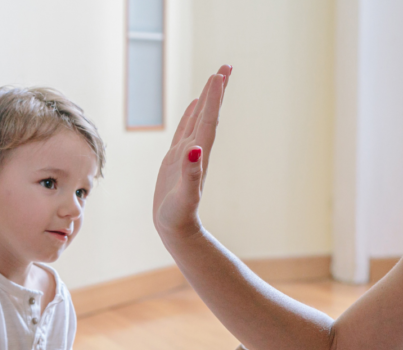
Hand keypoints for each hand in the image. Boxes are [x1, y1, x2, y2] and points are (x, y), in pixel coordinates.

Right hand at [153, 65, 232, 240]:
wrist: (177, 230)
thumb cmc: (179, 216)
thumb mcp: (185, 196)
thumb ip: (191, 174)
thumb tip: (195, 150)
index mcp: (199, 155)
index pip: (208, 120)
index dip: (214, 98)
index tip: (220, 74)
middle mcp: (196, 150)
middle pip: (209, 115)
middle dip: (217, 91)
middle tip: (226, 66)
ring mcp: (187, 153)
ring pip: (199, 119)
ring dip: (207, 99)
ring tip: (214, 79)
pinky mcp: (176, 159)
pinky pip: (185, 130)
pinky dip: (191, 115)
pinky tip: (195, 105)